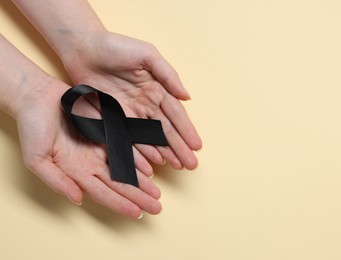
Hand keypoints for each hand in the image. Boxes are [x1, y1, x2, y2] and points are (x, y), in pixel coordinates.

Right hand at [16, 79, 161, 218]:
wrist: (38, 97)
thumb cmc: (32, 128)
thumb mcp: (36, 159)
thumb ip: (57, 181)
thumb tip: (78, 199)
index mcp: (77, 172)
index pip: (103, 193)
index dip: (120, 204)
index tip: (137, 213)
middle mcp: (92, 162)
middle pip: (120, 184)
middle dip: (138, 197)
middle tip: (156, 208)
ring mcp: (101, 146)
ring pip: (127, 167)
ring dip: (142, 182)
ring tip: (156, 193)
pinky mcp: (107, 130)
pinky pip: (127, 145)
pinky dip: (139, 156)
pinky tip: (151, 166)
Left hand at [61, 31, 201, 173]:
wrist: (83, 47)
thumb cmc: (116, 46)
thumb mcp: (147, 54)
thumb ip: (168, 74)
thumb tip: (187, 96)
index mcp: (157, 89)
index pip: (175, 114)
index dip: (186, 130)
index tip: (197, 146)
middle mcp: (146, 104)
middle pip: (166, 130)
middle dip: (179, 147)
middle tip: (191, 164)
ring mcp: (129, 113)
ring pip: (150, 138)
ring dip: (164, 152)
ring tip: (177, 166)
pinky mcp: (112, 118)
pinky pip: (128, 138)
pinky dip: (139, 151)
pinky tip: (151, 162)